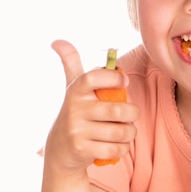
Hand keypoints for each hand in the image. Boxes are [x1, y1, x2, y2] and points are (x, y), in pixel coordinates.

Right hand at [44, 40, 138, 172]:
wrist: (60, 150)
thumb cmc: (76, 113)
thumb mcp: (72, 89)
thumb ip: (71, 63)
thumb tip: (57, 41)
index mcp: (75, 91)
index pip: (92, 78)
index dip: (113, 77)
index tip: (125, 81)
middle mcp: (74, 109)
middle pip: (117, 110)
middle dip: (133, 113)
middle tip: (132, 115)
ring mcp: (76, 130)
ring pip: (120, 131)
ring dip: (130, 132)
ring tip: (127, 131)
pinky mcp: (82, 149)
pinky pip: (115, 148)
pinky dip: (123, 147)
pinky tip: (119, 144)